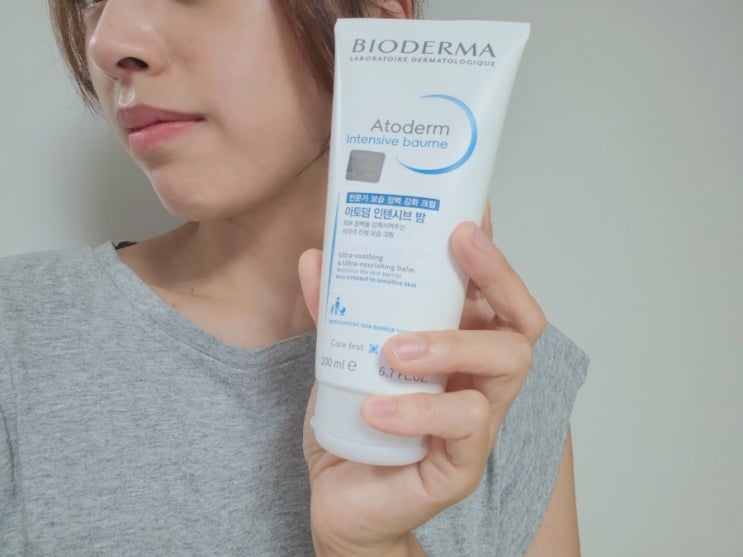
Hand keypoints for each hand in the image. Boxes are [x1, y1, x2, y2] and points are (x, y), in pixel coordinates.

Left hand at [297, 204, 546, 556]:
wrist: (342, 501)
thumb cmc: (355, 426)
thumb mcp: (342, 358)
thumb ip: (334, 311)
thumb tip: (314, 259)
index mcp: (459, 345)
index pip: (493, 292)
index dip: (490, 251)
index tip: (467, 213)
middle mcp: (479, 377)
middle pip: (521, 320)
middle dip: (496, 275)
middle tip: (457, 246)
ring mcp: (479, 420)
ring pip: (507, 363)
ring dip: (453, 343)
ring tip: (396, 350)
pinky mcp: (464, 463)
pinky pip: (466, 425)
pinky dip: (419, 411)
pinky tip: (376, 409)